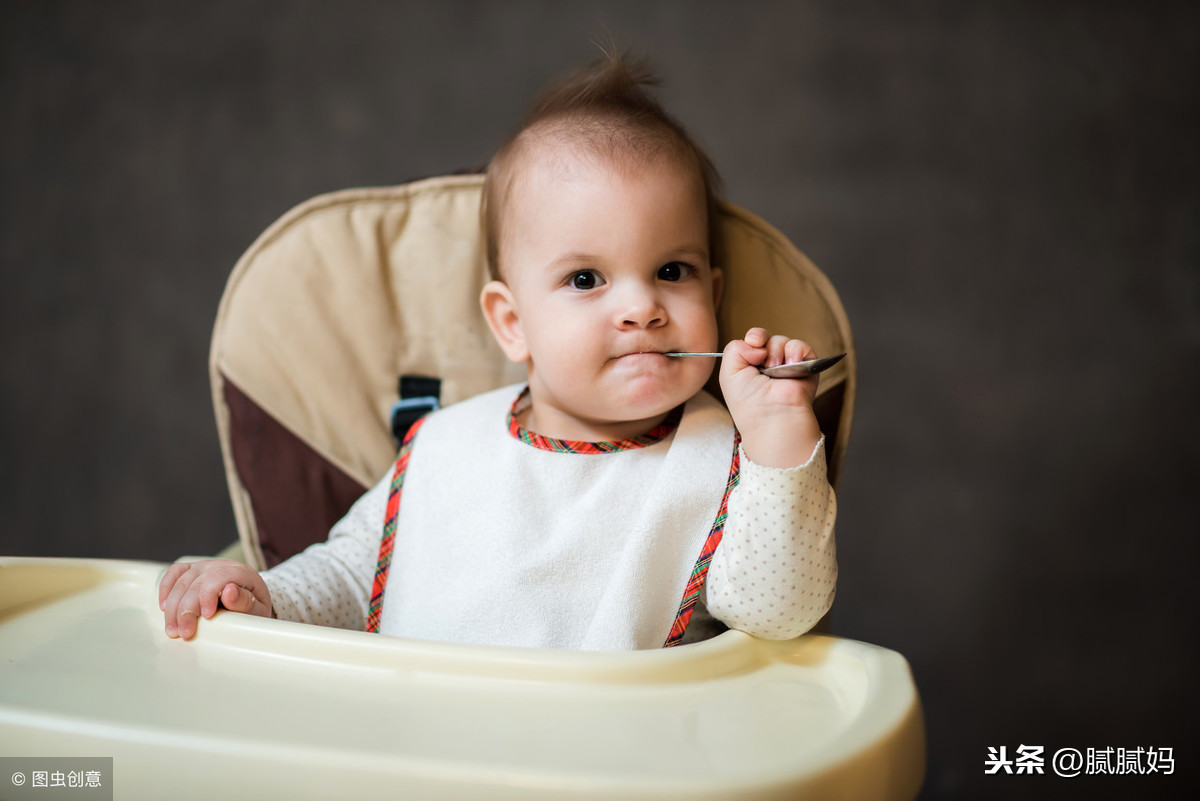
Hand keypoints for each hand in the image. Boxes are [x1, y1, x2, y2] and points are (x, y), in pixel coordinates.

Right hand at [158, 558, 271, 639]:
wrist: (249, 599)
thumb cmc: (253, 606)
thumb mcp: (257, 609)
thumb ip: (245, 601)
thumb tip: (230, 591)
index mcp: (240, 572)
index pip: (219, 578)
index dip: (208, 596)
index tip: (206, 616)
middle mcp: (219, 566)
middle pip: (196, 584)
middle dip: (187, 610)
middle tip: (185, 633)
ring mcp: (203, 567)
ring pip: (181, 582)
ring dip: (173, 607)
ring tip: (173, 630)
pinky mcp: (190, 570)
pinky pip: (173, 573)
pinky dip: (165, 589)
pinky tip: (164, 608)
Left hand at [719, 327, 822, 467]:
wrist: (771, 415)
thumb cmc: (748, 401)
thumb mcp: (729, 373)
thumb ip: (735, 348)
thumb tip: (758, 343)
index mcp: (750, 365)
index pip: (753, 339)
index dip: (754, 336)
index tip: (752, 341)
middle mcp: (769, 364)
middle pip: (766, 337)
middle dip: (763, 341)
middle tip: (762, 359)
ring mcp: (788, 365)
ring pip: (782, 340)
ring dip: (776, 350)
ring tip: (775, 369)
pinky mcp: (806, 367)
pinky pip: (802, 347)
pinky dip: (796, 351)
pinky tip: (790, 365)